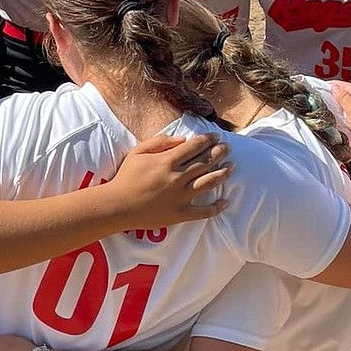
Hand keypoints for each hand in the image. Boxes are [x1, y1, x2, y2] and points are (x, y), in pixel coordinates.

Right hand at [107, 133, 230, 226]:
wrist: (117, 206)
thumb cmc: (126, 177)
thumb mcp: (138, 152)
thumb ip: (160, 142)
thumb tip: (183, 139)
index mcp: (168, 161)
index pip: (195, 147)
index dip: (208, 140)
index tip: (215, 136)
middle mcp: (178, 178)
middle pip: (206, 162)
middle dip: (220, 152)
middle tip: (228, 147)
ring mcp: (181, 197)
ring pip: (209, 183)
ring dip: (223, 173)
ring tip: (232, 167)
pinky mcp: (180, 214)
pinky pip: (203, 212)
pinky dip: (216, 207)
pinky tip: (225, 202)